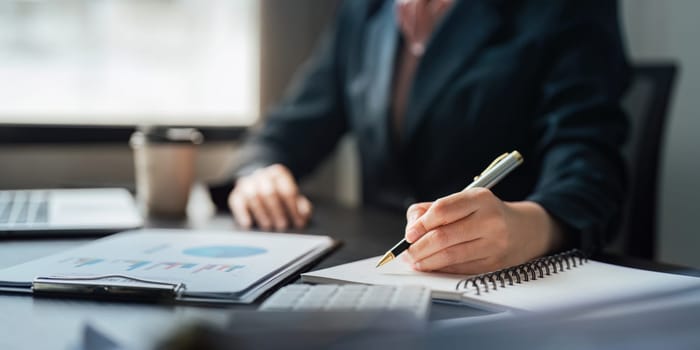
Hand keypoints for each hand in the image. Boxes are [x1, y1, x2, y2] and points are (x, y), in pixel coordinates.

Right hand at [228, 164, 311, 230]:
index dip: (293, 208)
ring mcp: (247, 183)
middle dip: (277, 211)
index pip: (287, 190)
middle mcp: (262, 175)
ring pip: (252, 196)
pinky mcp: (236, 193)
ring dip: (261, 213)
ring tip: (268, 226)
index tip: (298, 222)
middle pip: (269, 192)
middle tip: (282, 225)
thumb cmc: (280, 194)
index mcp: (279, 173)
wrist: (260, 183)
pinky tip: (248, 224)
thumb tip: (303, 214)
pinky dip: (242, 213)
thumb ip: (302, 205)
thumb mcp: (294, 197)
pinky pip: (236, 202)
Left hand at [402, 188, 562, 274]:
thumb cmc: (485, 214)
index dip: (421, 224)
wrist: (524, 230)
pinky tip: (431, 266)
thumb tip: (411, 228)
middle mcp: (490, 220)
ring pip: (450, 256)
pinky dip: (441, 269)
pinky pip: (460, 269)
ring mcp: (495, 244)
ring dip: (426, 261)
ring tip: (414, 260)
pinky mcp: (495, 265)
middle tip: (406, 252)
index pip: (443, 210)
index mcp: (480, 199)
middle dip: (418, 247)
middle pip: (443, 237)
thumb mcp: (464, 201)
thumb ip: (432, 209)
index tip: (409, 234)